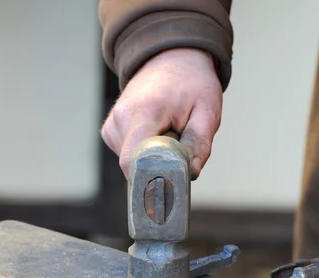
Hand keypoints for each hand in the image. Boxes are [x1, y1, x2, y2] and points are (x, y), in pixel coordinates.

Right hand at [101, 48, 222, 178]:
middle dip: (160, 166)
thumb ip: (199, 144)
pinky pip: (129, 155)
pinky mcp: (110, 130)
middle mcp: (121, 118)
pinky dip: (146, 152)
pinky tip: (157, 132)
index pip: (135, 161)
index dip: (153, 177)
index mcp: (145, 111)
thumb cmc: (192, 83)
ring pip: (133, 163)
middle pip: (135, 165)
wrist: (172, 58)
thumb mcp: (207, 111)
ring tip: (169, 133)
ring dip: (154, 158)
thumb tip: (191, 174)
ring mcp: (112, 124)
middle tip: (180, 144)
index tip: (173, 178)